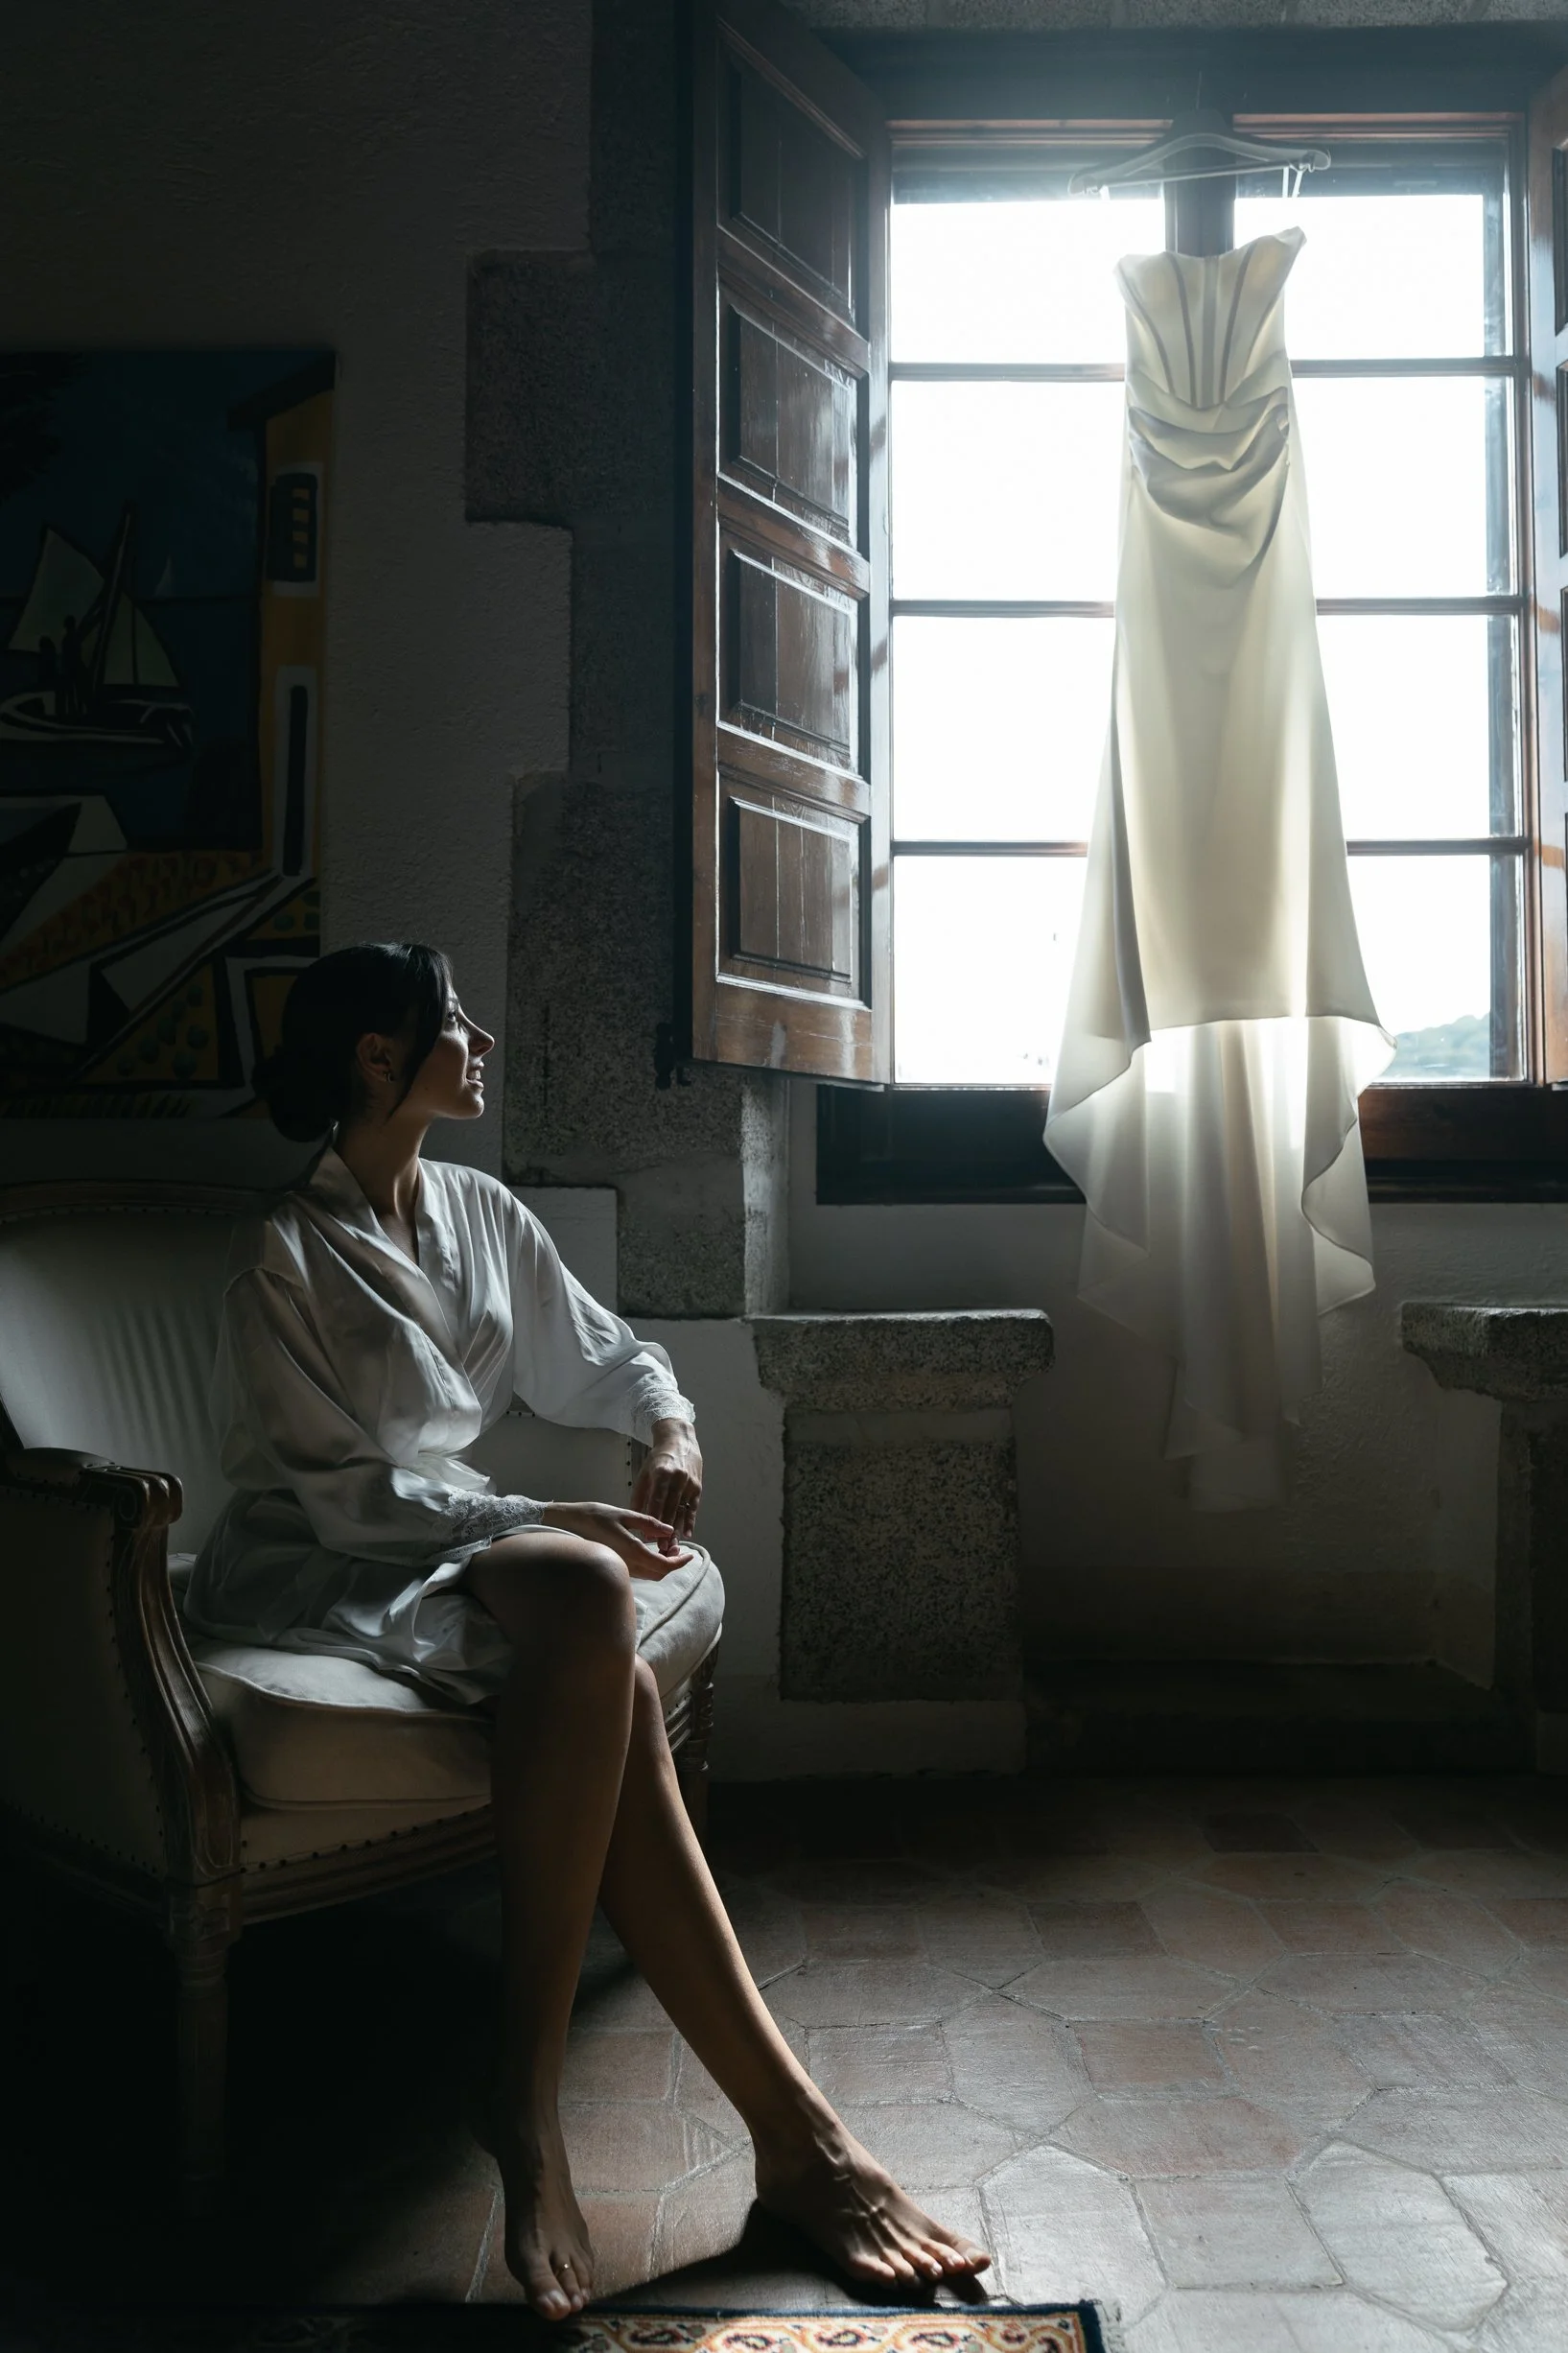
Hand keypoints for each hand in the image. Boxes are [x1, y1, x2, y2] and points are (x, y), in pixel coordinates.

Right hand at [541, 1499, 691, 1579]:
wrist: (566, 1525)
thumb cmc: (595, 1516)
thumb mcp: (625, 1514)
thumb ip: (649, 1524)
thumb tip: (669, 1532)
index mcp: (632, 1552)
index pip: (664, 1566)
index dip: (680, 1562)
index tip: (690, 1553)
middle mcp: (627, 1565)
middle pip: (659, 1574)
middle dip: (673, 1562)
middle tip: (675, 1544)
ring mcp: (620, 1569)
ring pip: (649, 1574)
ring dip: (662, 1563)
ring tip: (664, 1543)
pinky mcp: (615, 1567)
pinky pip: (639, 1572)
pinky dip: (651, 1563)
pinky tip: (650, 1548)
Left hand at [632, 1417, 702, 1545]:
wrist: (680, 1441)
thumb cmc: (659, 1458)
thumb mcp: (645, 1473)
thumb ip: (639, 1495)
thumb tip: (634, 1517)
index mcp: (662, 1474)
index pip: (657, 1501)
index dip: (653, 1519)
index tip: (648, 1535)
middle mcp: (677, 1479)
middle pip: (671, 1509)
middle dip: (665, 1530)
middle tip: (660, 1548)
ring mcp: (690, 1483)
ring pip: (682, 1510)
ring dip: (677, 1529)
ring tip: (672, 1546)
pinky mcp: (698, 1487)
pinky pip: (693, 1507)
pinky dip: (691, 1521)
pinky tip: (687, 1534)